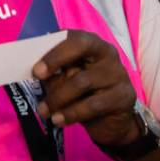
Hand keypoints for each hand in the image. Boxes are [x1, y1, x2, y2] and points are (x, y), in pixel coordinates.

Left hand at [32, 30, 139, 147]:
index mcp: (92, 44)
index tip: (35, 67)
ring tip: (43, 111)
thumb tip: (35, 71)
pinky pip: (92, 104)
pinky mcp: (124, 96)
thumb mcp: (66, 81)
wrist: (111, 123)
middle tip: (37, 76)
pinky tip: (58, 120)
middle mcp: (108, 53)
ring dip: (58, 98)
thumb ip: (54, 73)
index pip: (73, 36)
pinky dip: (71, 113)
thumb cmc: (84, 95)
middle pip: (82, 46)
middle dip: (56, 59)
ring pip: (82, 81)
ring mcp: (118, 73)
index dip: (53, 48)